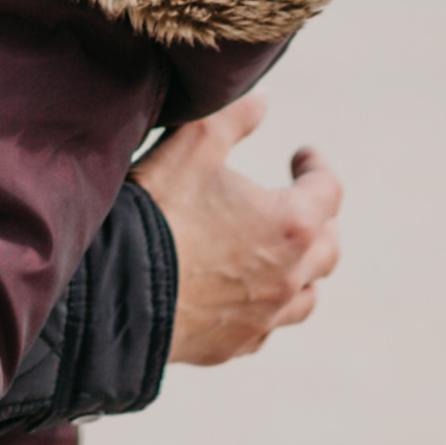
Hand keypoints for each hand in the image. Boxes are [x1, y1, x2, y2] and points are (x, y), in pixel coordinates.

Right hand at [132, 93, 341, 366]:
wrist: (116, 289)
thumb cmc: (160, 210)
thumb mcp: (193, 145)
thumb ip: (233, 116)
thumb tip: (263, 100)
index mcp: (292, 224)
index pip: (329, 189)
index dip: (317, 166)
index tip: (301, 156)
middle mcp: (291, 275)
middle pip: (329, 248)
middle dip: (318, 221)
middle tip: (296, 204)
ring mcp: (266, 317)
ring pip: (306, 296)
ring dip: (300, 271)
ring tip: (279, 253)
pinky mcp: (236, 344)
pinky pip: (266, 326)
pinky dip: (263, 305)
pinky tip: (242, 292)